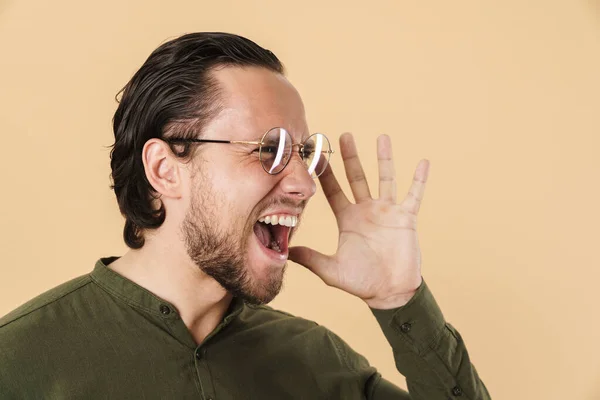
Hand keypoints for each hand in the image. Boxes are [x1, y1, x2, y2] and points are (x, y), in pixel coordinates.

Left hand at [288, 133, 429, 309]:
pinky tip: (423, 163)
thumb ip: (310, 259)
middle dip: (350, 157)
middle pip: (357, 177)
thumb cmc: (361, 282)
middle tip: (344, 135)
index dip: (325, 173)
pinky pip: (414, 195)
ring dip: (384, 159)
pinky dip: (419, 180)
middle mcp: (366, 210)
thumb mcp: (331, 270)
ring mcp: (387, 212)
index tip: (316, 154)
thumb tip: (285, 252)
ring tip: (382, 137)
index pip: (333, 190)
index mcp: (347, 219)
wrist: (390, 293)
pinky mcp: (406, 218)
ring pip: (385, 179)